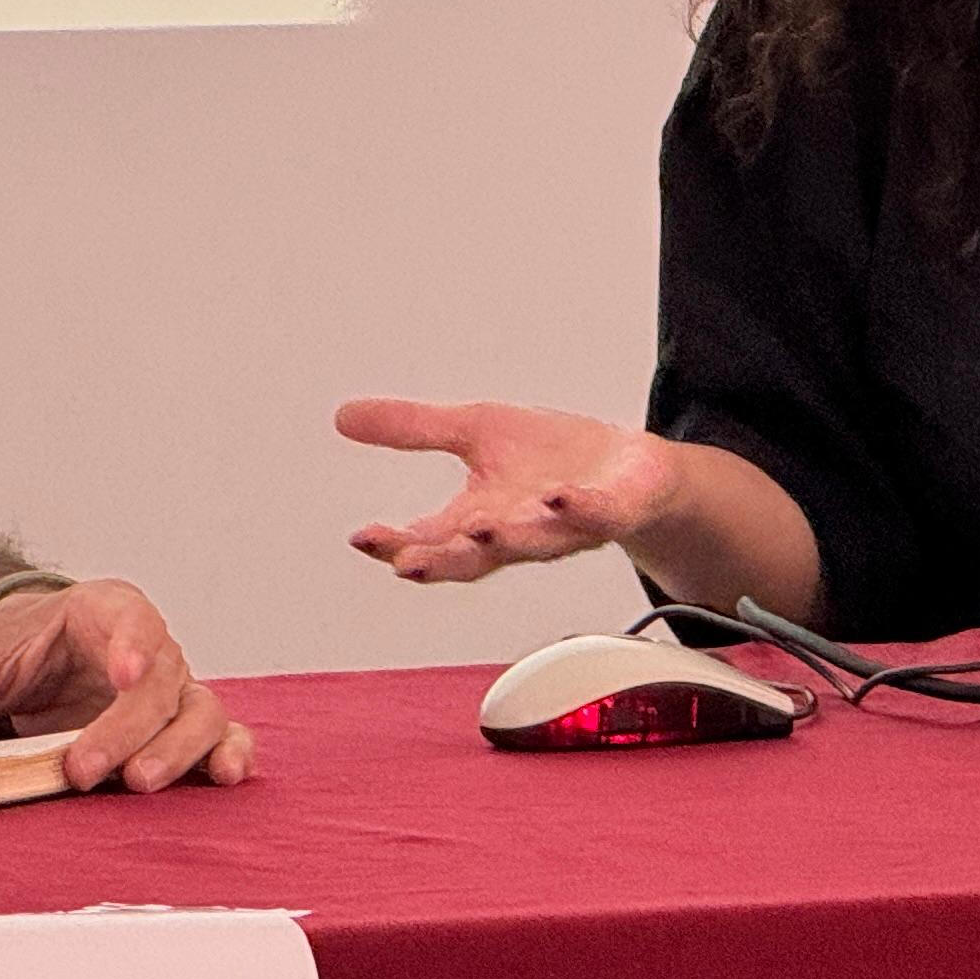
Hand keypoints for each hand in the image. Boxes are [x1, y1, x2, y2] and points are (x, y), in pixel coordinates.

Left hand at [0, 577, 253, 792]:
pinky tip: (226, 776)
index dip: (134, 645)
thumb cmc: (19, 647)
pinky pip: (222, 737)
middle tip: (84, 769)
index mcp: (109, 610)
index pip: (134, 618)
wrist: (38, 659)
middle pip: (161, 684)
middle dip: (125, 729)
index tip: (123, 674)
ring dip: (178, 750)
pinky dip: (231, 755)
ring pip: (200, 712)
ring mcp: (174, 693)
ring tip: (141, 783)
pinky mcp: (180, 731)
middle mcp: (153, 650)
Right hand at [336, 396, 683, 581]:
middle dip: (441, 560)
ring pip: (533, 543)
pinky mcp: (612, 510)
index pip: (430, 539)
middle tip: (407, 562)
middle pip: (473, 556)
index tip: (364, 539)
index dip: (397, 544)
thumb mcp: (474, 430)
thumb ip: (414, 429)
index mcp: (481, 518)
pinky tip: (560, 497)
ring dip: (506, 538)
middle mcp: (520, 531)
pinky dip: (578, 511)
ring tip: (479, 527)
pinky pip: (596, 517)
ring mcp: (567, 526)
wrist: (636, 471)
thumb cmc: (554, 459)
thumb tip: (343, 416)